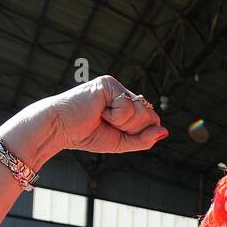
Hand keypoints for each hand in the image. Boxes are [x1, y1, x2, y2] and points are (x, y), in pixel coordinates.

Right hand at [0, 75, 168, 166]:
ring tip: (102, 117)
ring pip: (141, 111)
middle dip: (131, 129)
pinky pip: (127, 106)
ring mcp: (117, 87)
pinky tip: (99, 111)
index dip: (138, 133)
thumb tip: (165, 131)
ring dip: (122, 123)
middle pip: (151, 116)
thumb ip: (144, 139)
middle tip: (108, 125)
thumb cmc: (86, 135)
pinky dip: (114, 116)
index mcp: (127, 105)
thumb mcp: (121, 142)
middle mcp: (124, 93)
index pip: (152, 120)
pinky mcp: (109, 83)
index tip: (115, 131)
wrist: (61, 129)